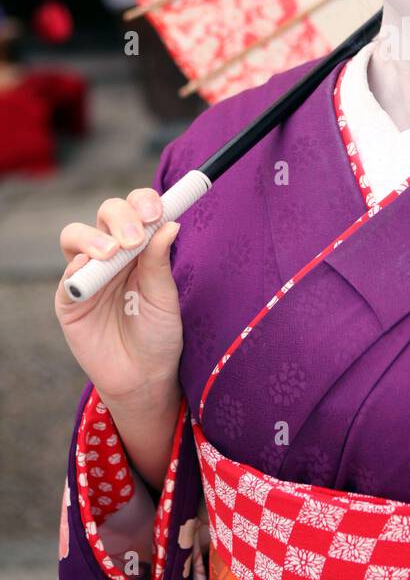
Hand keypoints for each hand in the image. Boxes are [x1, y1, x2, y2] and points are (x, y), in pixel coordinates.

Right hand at [55, 187, 182, 405]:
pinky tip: (91, 269)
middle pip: (107, 214)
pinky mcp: (70, 298)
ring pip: (77, 235)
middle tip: (136, 236)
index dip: (144, 202)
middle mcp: (113, 254)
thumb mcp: (165, 297)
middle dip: (121, 216)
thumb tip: (171, 223)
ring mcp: (89, 274)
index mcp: (141, 248)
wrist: (143, 377)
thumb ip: (160, 262)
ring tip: (112, 253)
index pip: (137, 210)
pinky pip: (68, 275)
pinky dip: (78, 266)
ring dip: (94, 237)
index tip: (158, 209)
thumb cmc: (159, 335)